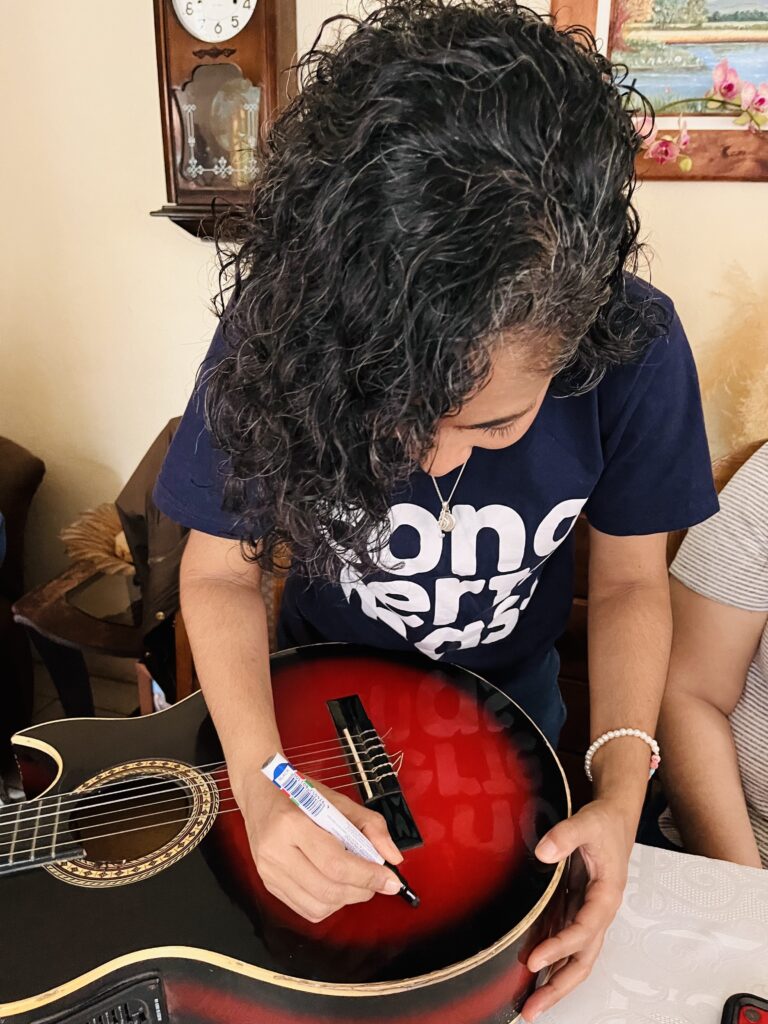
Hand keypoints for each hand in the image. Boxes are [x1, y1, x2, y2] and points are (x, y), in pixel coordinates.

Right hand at [238, 774, 404, 922]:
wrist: (260, 790)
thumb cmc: (299, 792)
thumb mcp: (338, 799)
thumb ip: (371, 825)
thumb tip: (393, 857)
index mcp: (292, 823)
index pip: (336, 864)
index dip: (367, 877)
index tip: (390, 880)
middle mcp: (276, 851)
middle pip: (327, 889)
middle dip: (361, 891)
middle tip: (377, 881)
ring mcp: (269, 871)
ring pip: (316, 906)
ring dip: (345, 900)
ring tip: (355, 882)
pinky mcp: (268, 883)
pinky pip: (304, 909)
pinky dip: (328, 904)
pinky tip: (336, 885)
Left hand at [521, 798, 632, 1021]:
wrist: (615, 814)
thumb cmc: (606, 821)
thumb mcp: (587, 821)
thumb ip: (565, 835)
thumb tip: (543, 852)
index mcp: (607, 895)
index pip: (583, 931)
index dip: (559, 948)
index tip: (534, 961)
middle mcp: (599, 911)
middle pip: (583, 960)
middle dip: (559, 987)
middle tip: (533, 1009)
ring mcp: (588, 912)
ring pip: (576, 957)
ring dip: (556, 981)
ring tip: (532, 1004)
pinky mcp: (577, 906)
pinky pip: (566, 940)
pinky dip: (553, 959)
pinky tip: (536, 971)